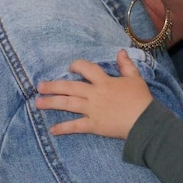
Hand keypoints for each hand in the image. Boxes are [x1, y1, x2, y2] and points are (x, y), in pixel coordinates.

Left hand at [35, 50, 152, 138]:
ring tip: (38, 103)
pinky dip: (63, 128)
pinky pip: (75, 126)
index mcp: (104, 81)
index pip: (87, 69)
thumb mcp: (135, 78)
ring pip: (68, 104)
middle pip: (70, 87)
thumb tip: (120, 51)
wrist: (145, 121)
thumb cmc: (141, 99)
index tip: (70, 68)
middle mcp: (95, 94)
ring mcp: (92, 110)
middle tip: (39, 86)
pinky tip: (52, 130)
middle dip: (53, 86)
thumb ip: (126, 65)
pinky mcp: (93, 125)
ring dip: (52, 103)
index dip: (76, 66)